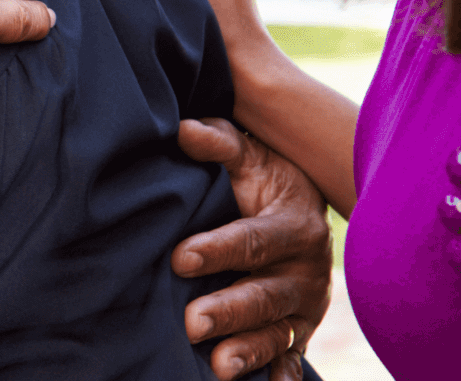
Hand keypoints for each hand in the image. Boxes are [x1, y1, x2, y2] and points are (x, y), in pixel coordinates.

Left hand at [173, 118, 331, 380]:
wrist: (302, 207)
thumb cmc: (263, 178)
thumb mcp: (249, 155)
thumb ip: (219, 142)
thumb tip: (183, 129)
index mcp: (293, 224)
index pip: (253, 239)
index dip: (218, 249)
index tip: (180, 258)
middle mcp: (304, 270)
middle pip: (265, 294)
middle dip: (229, 309)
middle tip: (191, 322)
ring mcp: (303, 305)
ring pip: (277, 331)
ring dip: (249, 350)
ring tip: (219, 366)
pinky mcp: (298, 330)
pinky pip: (291, 356)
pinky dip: (280, 374)